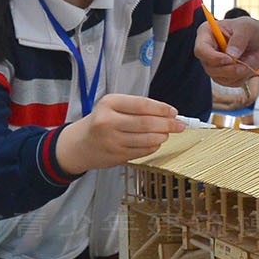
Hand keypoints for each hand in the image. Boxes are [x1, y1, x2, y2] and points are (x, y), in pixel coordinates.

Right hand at [54, 93, 185, 172]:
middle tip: (179, 125)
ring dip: (162, 137)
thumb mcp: (113, 106)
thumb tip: (168, 113)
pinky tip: (155, 143)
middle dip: (167, 125)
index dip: (161, 109)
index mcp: (109, 103)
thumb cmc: (101, 121)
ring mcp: (112, 140)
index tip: (173, 112)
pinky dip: (153, 147)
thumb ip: (137, 107)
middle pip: (146, 123)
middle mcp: (108, 121)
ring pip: (146, 139)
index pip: (142, 104)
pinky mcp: (116, 155)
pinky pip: (142, 152)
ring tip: (166, 134)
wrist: (80, 144)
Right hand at [195, 15, 258, 86]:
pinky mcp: (220, 74)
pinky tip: (246, 68)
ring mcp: (212, 64)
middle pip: (209, 67)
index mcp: (207, 33)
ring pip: (218, 77)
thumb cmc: (250, 30)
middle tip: (244, 65)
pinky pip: (227, 82)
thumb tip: (231, 54)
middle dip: (228, 69)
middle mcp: (206, 50)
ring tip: (248, 63)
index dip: (213, 57)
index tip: (229, 59)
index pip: (201, 49)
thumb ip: (239, 39)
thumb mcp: (247, 28)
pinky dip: (239, 78)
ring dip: (236, 74)